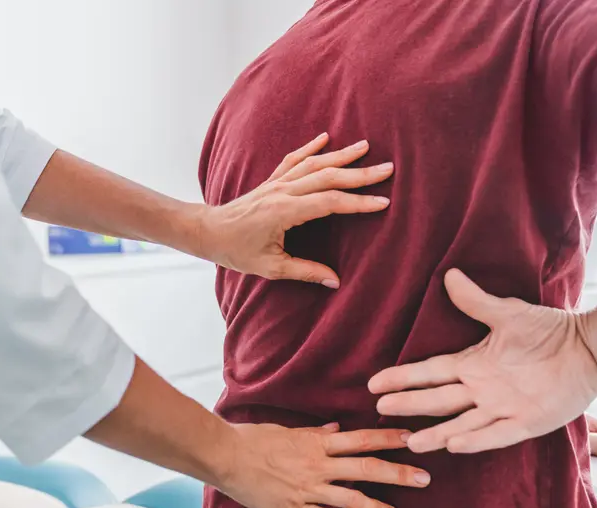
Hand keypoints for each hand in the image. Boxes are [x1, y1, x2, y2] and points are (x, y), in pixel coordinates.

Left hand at [200, 133, 392, 287]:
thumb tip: (335, 281)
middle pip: (328, 177)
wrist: (208, 231)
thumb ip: (305, 271)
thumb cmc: (237, 251)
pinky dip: (311, 148)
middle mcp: (283, 191)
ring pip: (314, 164)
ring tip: (365, 147)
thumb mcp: (271, 267)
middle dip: (360, 173)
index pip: (330, 203)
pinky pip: (294, 160)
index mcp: (285, 212)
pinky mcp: (271, 181)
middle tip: (388, 168)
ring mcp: (277, 183)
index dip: (358, 202)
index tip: (383, 201)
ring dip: (341, 155)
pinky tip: (325, 138)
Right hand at [214, 422, 431, 507]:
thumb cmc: (255, 439)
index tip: (412, 438)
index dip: (389, 438)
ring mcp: (308, 489)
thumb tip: (337, 429)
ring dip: (376, 506)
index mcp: (319, 443)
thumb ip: (315, 433)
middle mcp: (319, 465)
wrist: (226, 457)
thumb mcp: (288, 430)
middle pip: (367, 469)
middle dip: (398, 473)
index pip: (362, 439)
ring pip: (351, 499)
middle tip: (424, 478)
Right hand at [370, 269, 596, 453]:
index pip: (429, 372)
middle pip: (437, 400)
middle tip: (380, 411)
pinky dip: (476, 440)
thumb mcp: (508, 313)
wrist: (588, 348)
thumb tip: (450, 276)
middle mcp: (481, 389)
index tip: (375, 383)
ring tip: (410, 441)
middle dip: (409, 405)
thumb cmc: (548, 330)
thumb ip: (476, 301)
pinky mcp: (526, 422)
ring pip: (460, 424)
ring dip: (436, 433)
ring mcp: (502, 408)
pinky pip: (496, 434)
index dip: (403, 378)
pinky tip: (454, 446)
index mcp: (474, 365)